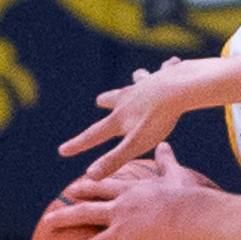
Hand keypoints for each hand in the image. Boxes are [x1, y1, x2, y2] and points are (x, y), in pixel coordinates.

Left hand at [43, 142, 208, 239]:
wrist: (190, 213)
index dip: (87, 188)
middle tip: (47, 222)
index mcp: (130, 192)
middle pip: (86, 213)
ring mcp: (122, 230)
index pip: (103, 188)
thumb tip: (164, 145)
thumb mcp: (175, 175)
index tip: (73, 189)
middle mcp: (120, 210)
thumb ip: (167, 161)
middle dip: (65, 217)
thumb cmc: (187, 194)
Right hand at [60, 56, 208, 179]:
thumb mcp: (136, 144)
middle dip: (107, 100)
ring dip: (137, 79)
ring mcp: (147, 84)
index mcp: (120, 117)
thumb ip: (114, 160)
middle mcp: (129, 98)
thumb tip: (90, 176)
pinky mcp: (166, 75)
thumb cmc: (158, 119)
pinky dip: (168, 67)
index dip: (78, 144)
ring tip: (137, 75)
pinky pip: (166, 69)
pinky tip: (173, 63)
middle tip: (100, 100)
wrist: (178, 88)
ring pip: (138, 80)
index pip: (94, 135)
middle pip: (114, 99)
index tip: (62, 150)